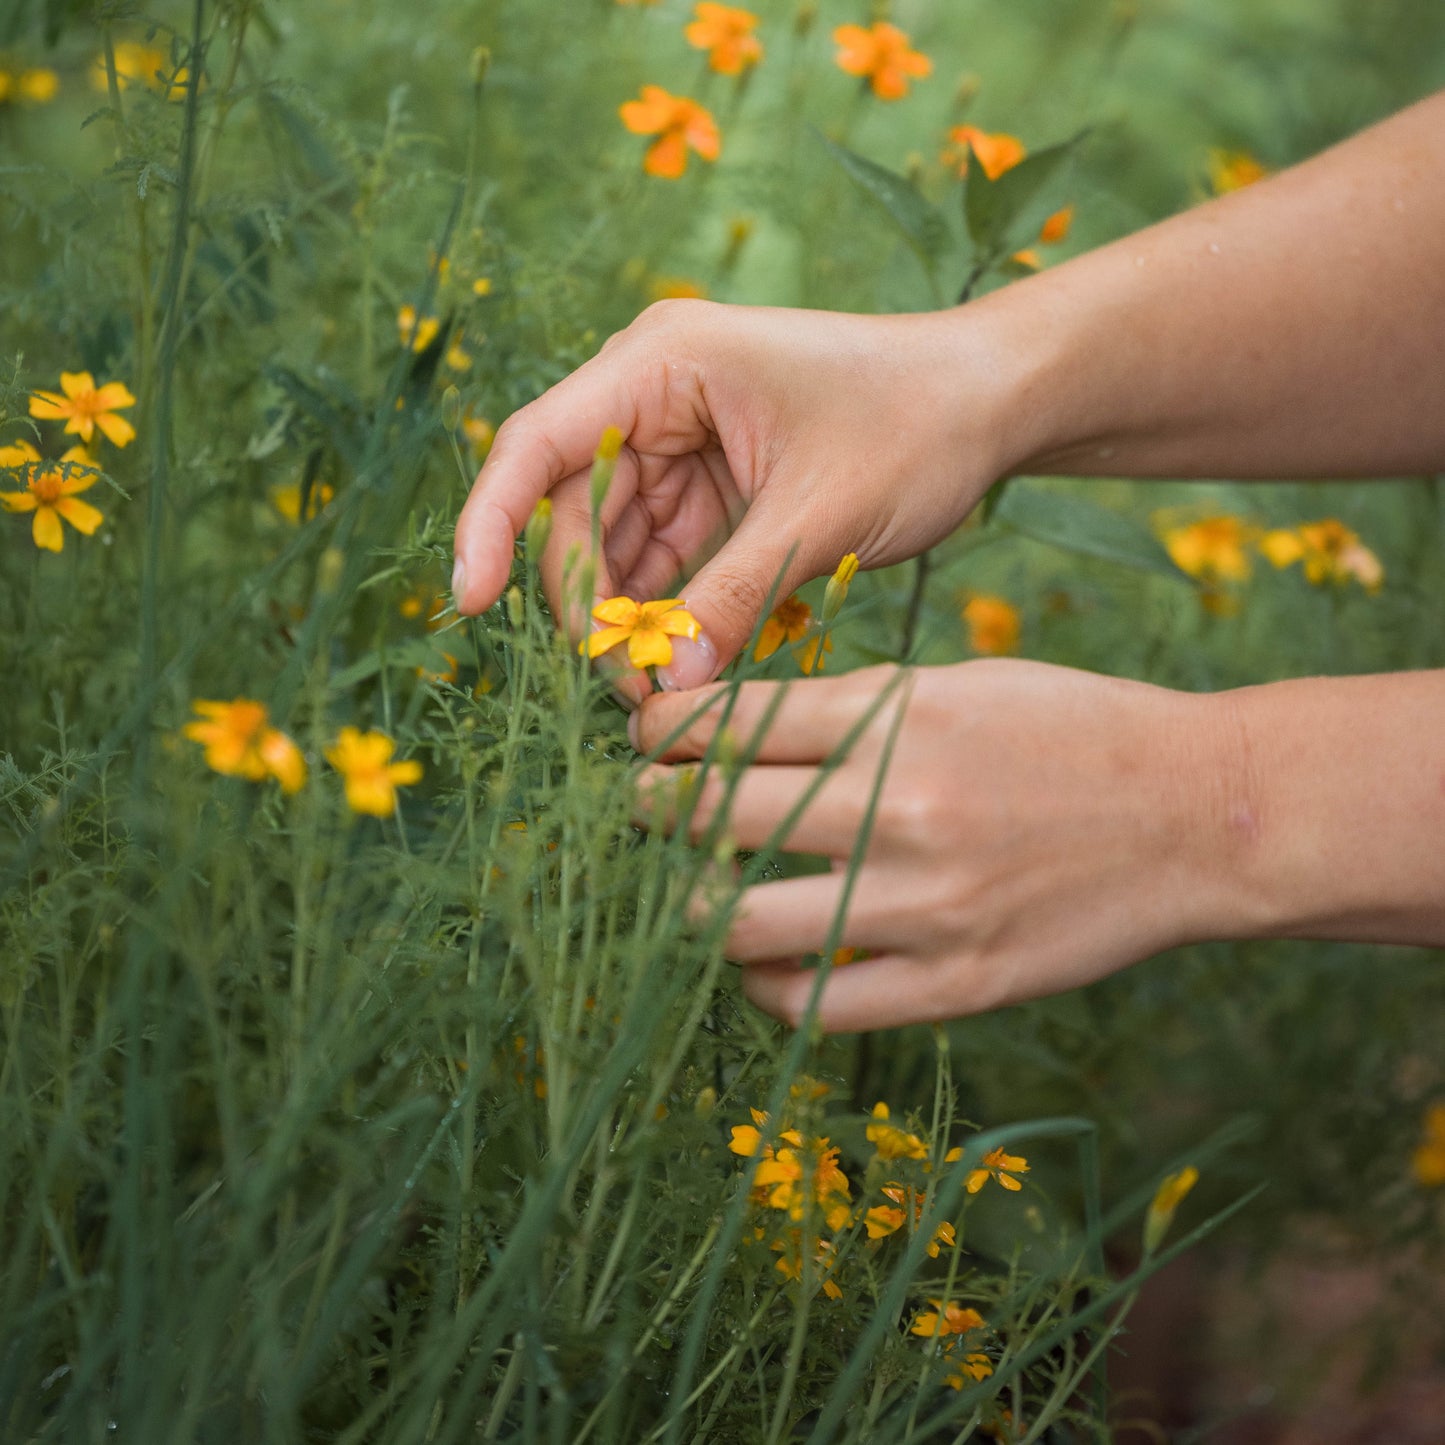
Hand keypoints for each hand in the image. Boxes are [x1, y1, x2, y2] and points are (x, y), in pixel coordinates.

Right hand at [451, 300, 1019, 697]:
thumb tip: (666, 691)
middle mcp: (653, 393)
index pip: (539, 445)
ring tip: (657, 688)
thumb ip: (730, 599)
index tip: (469, 605)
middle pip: (572, 507)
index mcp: (663, 362)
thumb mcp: (818, 516)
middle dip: (586, 600)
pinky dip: (664, 605)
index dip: (491, 526)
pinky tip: (679, 659)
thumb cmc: (915, 424)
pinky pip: (660, 552)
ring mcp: (680, 438)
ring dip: (624, 613)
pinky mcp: (710, 480)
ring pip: (612, 540)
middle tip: (628, 689)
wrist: (990, 400)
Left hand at [632, 660, 1238, 1031]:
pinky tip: (767, 961)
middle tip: (647, 810)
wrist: (1196, 816)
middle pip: (705, 819)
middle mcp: (897, 809)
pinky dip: (767, 984)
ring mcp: (923, 907)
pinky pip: (813, 1004)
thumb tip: (729, 733)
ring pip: (736, 924)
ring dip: (692, 908)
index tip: (645, 742)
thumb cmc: (1070, 731)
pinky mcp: (954, 984)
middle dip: (650, 810)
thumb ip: (844, 711)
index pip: (723, 724)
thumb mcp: (954, 685)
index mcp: (894, 717)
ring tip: (697, 893)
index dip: (657, 733)